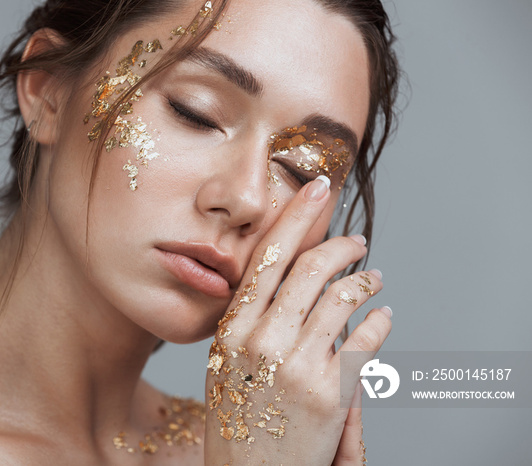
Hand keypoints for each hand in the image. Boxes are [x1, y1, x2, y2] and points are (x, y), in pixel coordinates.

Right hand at [204, 177, 390, 464]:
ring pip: (341, 298)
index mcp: (231, 330)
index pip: (266, 258)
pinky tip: (383, 316)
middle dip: (341, 245)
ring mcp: (296, 365)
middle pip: (309, 269)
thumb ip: (251, 321)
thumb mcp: (226, 364)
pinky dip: (380, 320)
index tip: (317, 189)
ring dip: (365, 281)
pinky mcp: (331, 391)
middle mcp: (261, 341)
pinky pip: (366, 339)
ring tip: (374, 277)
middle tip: (358, 240)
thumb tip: (290, 278)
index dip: (295, 218)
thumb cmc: (239, 420)